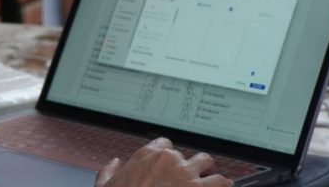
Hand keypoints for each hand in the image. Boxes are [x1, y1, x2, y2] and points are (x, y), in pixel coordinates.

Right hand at [94, 137, 232, 186]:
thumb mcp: (105, 186)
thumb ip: (109, 172)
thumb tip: (113, 164)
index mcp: (148, 156)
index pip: (164, 145)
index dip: (167, 156)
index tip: (167, 166)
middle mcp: (169, 160)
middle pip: (186, 154)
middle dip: (188, 165)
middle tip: (187, 178)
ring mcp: (188, 174)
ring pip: (206, 163)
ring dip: (208, 172)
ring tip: (210, 180)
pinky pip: (221, 181)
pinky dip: (224, 184)